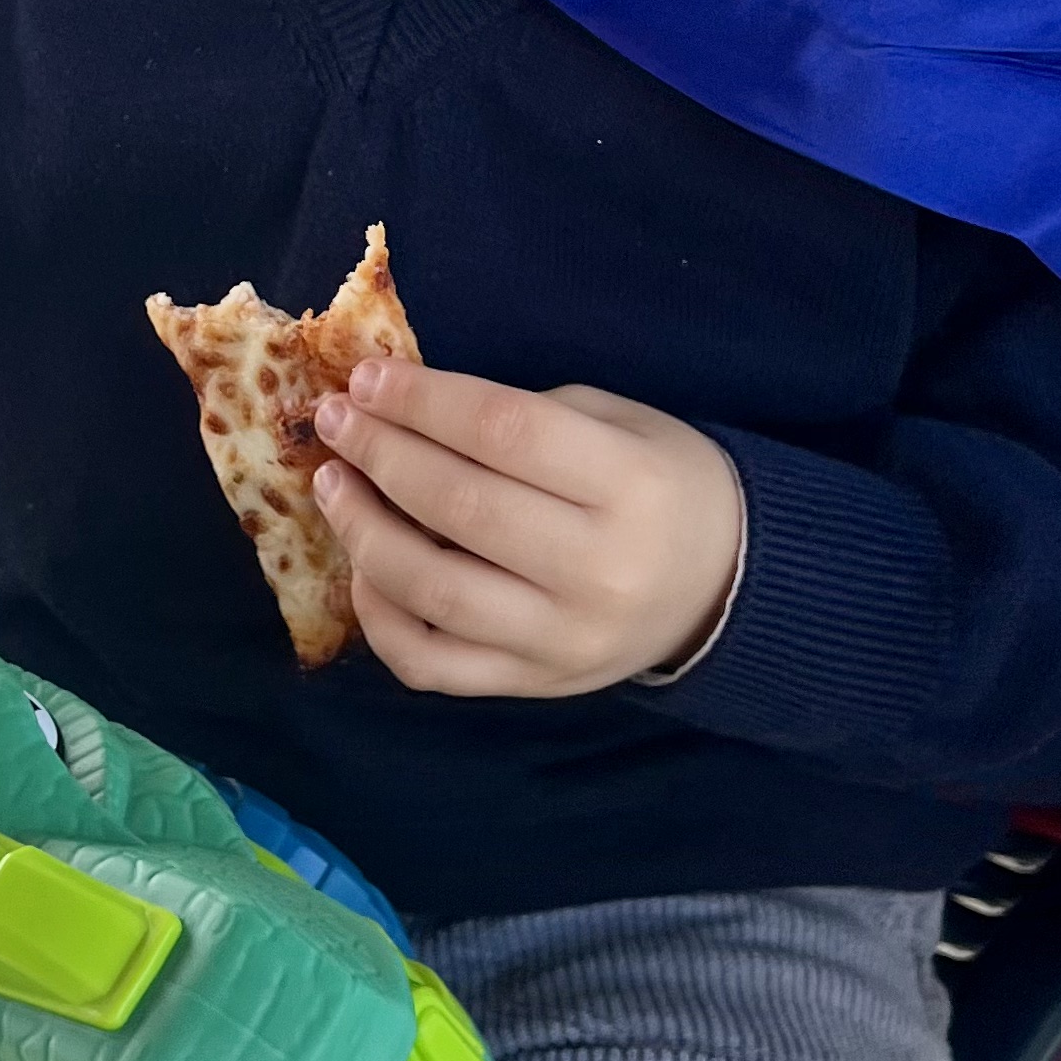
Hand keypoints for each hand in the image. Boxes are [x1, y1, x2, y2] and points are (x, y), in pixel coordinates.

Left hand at [311, 363, 745, 699]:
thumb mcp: (619, 423)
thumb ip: (520, 417)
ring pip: (432, 590)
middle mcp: (599, 569)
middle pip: (459, 507)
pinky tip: (363, 568)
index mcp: (631, 485)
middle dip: (380, 453)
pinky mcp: (533, 683)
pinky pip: (430, 663)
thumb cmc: (661, 484)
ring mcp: (563, 639)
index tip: (366, 377)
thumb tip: (397, 407)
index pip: (504, 432)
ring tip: (334, 484)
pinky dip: (379, 618)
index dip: (422, 400)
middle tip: (334, 419)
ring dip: (362, 530)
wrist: (726, 586)